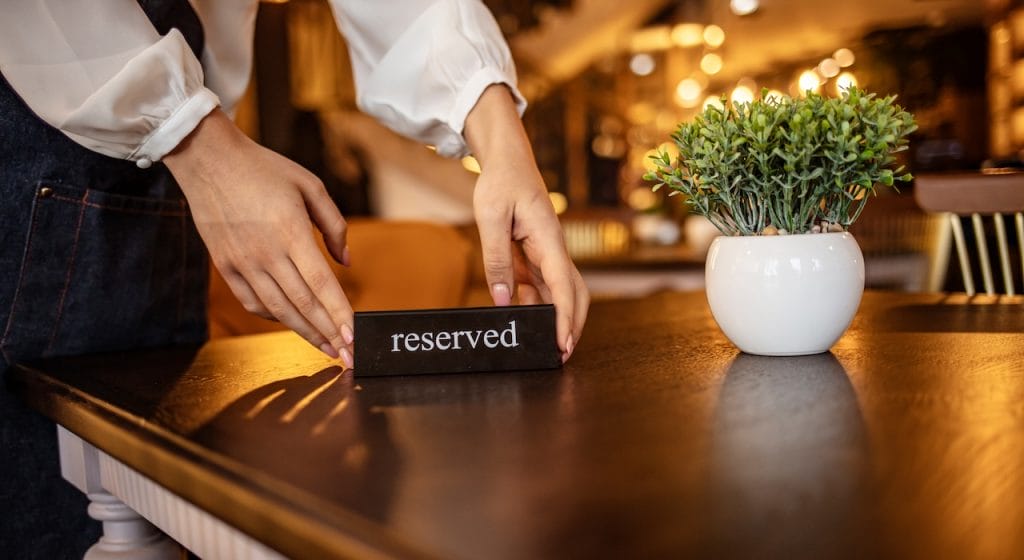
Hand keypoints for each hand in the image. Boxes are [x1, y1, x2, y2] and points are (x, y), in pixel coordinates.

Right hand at [164, 109, 353, 364]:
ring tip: (326, 347)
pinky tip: (291, 323)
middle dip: (329, 334)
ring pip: (278, 309)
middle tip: (348, 355)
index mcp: (291, 231)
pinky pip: (252, 301)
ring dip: (304, 332)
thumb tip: (346, 262)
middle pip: (303, 304)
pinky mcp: (225, 265)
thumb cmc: (264, 168)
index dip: (340, 315)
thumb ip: (334, 225)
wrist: (208, 159)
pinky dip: (273, 317)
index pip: (321, 284)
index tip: (354, 337)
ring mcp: (242, 262)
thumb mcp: (310, 186)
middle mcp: (266, 252)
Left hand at [466, 86, 588, 361]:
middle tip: (560, 355)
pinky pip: (542, 285)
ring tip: (543, 344)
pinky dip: (538, 305)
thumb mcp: (490, 218)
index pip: (563, 286)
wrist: (507, 161)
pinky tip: (523, 317)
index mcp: (548, 239)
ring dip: (556, 318)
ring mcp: (547, 254)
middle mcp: (554, 249)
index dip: (565, 317)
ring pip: (560, 293)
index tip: (562, 343)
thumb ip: (496, 260)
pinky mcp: (535, 255)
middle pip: (574, 294)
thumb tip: (503, 300)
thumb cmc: (500, 183)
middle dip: (572, 325)